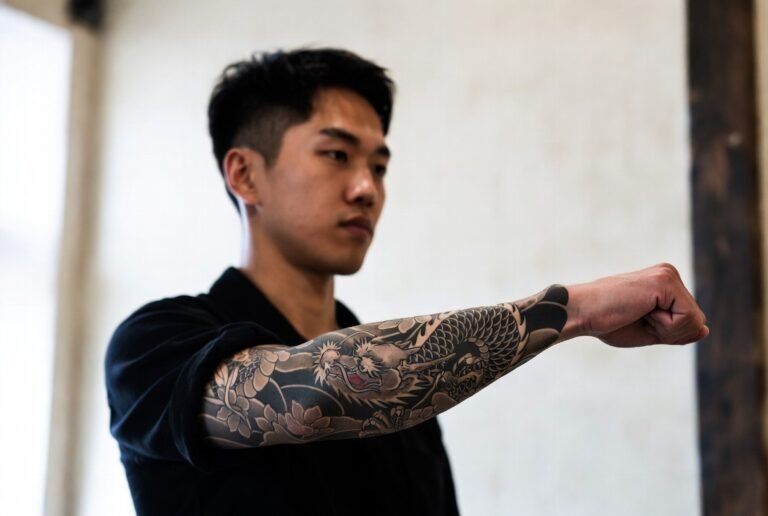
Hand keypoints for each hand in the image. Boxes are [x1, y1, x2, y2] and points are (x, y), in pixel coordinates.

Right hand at [561, 263, 708, 346]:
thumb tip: (705, 329)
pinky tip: (641, 312)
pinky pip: (686, 319)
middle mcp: (669, 273)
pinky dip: (665, 326)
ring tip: (637, 314)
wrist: (581, 312)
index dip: (669, 333)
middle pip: (696, 320)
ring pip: (694, 321)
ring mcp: (668, 275)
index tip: (638, 320)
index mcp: (665, 283)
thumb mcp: (649, 331)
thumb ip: (677, 330)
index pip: (690, 320)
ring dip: (666, 329)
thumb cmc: (607, 322)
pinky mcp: (665, 282)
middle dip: (670, 332)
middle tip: (637, 318)